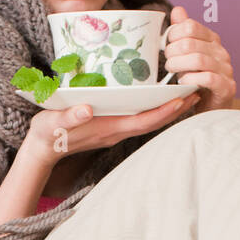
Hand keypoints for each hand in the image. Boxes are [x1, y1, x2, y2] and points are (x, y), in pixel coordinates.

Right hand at [27, 89, 200, 165]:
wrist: (42, 149)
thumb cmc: (48, 134)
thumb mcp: (54, 123)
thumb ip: (70, 116)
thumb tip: (87, 108)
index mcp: (108, 128)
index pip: (144, 121)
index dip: (164, 111)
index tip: (182, 99)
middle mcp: (117, 130)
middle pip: (154, 121)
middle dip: (175, 108)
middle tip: (196, 90)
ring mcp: (115, 129)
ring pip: (149, 120)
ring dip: (168, 108)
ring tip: (186, 92)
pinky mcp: (112, 126)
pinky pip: (139, 118)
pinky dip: (154, 108)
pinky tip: (160, 97)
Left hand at [162, 5, 235, 113]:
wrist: (212, 107)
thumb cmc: (197, 80)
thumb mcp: (188, 54)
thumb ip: (184, 33)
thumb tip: (177, 10)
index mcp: (212, 40)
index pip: (191, 26)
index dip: (173, 34)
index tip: (166, 44)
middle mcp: (221, 52)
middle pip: (191, 43)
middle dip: (173, 52)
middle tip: (166, 61)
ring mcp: (226, 70)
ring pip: (198, 60)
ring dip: (178, 65)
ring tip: (171, 71)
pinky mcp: (226, 87)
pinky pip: (207, 78)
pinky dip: (191, 79)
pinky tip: (183, 82)